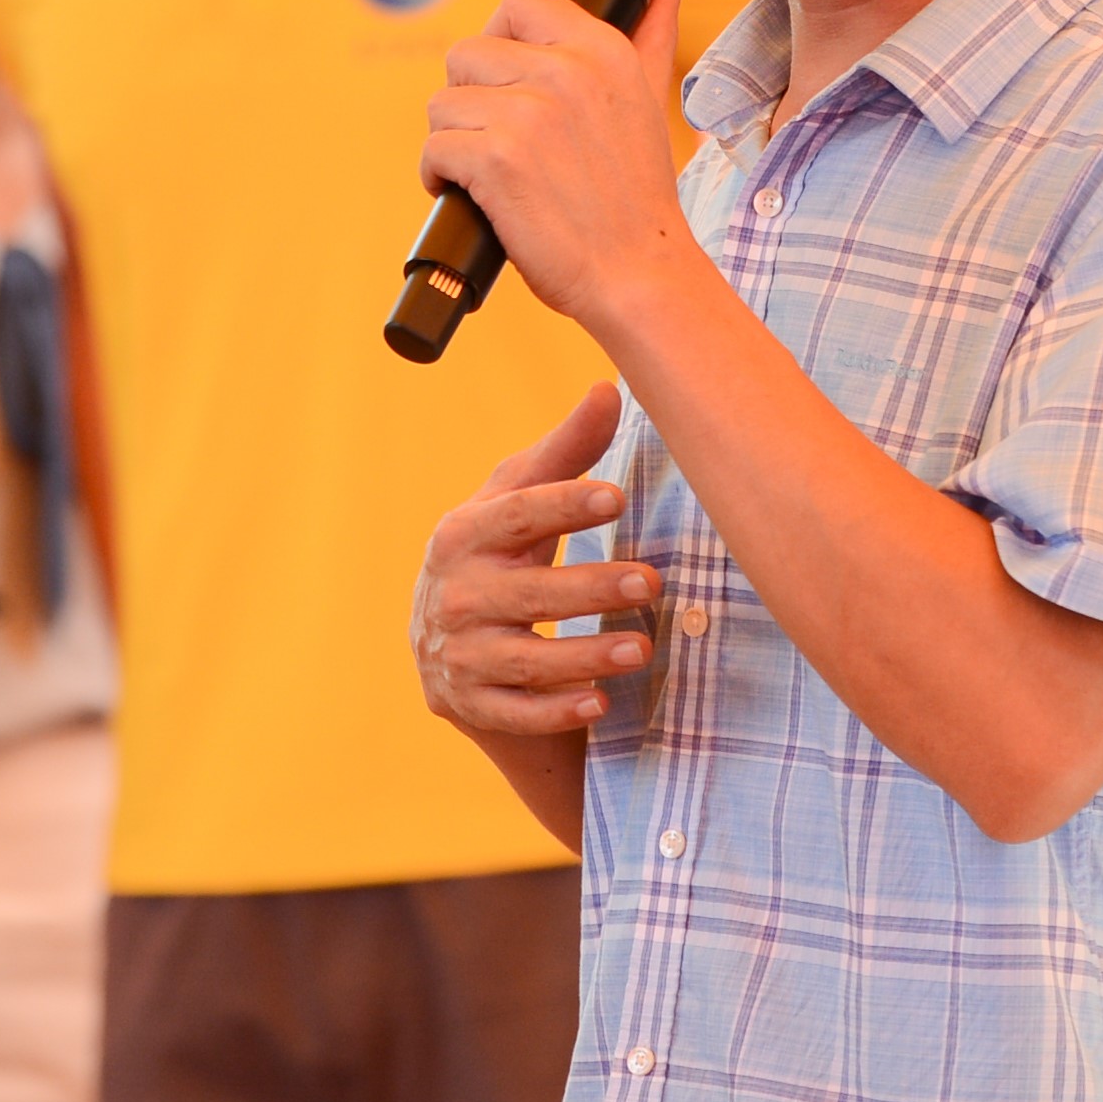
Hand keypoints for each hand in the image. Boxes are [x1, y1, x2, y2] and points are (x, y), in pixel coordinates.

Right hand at [410, 383, 657, 740]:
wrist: (451, 648)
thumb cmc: (501, 557)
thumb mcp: (519, 502)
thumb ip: (564, 452)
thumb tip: (609, 388)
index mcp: (464, 534)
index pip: (517, 515)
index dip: (566, 504)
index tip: (618, 496)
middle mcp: (453, 595)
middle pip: (527, 591)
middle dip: (591, 588)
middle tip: (651, 583)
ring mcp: (459, 654)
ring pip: (525, 659)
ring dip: (584, 656)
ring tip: (644, 648)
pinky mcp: (470, 704)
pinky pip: (515, 713)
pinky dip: (556, 711)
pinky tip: (600, 703)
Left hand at [417, 0, 697, 331]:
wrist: (638, 274)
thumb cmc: (636, 196)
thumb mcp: (651, 99)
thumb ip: (652, 32)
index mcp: (601, 49)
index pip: (519, 2)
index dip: (497, 39)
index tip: (503, 81)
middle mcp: (565, 71)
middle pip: (467, 53)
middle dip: (469, 99)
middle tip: (494, 139)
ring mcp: (528, 113)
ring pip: (443, 103)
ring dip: (452, 140)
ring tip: (483, 171)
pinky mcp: (496, 158)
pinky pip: (434, 147)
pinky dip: (438, 176)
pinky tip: (467, 195)